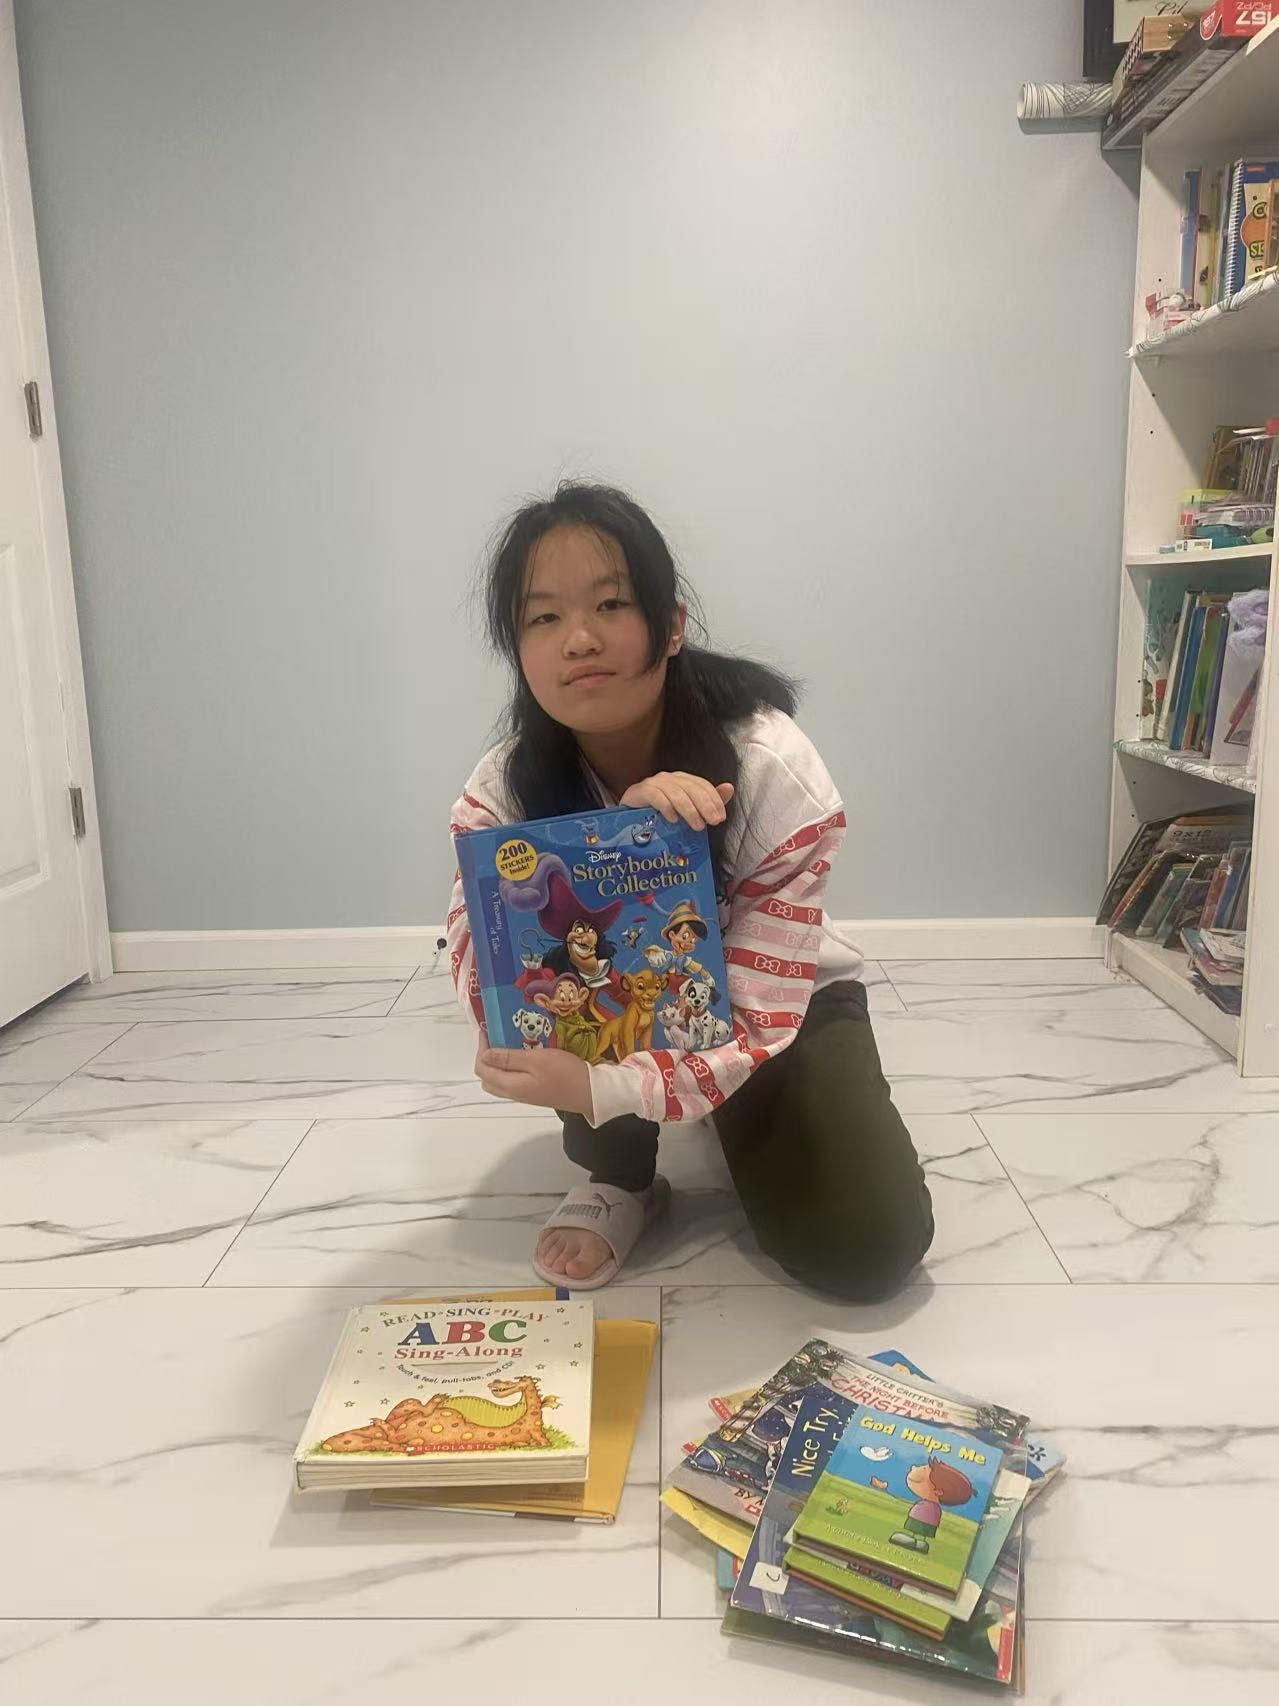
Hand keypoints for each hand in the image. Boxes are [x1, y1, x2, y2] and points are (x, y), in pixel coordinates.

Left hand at [475, 1045, 593, 1117]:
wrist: (590, 1093)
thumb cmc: (565, 1073)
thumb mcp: (536, 1060)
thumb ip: (509, 1058)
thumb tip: (484, 1054)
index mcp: (510, 1085)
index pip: (482, 1069)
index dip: (480, 1049)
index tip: (487, 1030)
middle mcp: (513, 1093)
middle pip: (487, 1077)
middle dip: (485, 1057)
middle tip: (494, 1037)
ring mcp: (524, 1094)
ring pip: (499, 1080)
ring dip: (497, 1062)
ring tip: (506, 1043)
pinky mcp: (534, 1092)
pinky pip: (512, 1080)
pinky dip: (509, 1067)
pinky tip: (522, 1054)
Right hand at [620, 772, 733, 830]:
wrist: (627, 819)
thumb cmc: (659, 816)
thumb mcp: (686, 811)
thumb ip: (708, 801)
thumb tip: (730, 788)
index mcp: (682, 780)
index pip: (702, 785)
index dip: (714, 800)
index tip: (720, 818)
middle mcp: (668, 778)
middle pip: (691, 788)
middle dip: (705, 805)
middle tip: (712, 823)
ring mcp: (653, 783)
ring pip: (676, 792)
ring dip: (689, 810)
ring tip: (697, 826)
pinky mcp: (639, 791)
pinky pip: (655, 796)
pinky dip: (666, 807)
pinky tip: (673, 820)